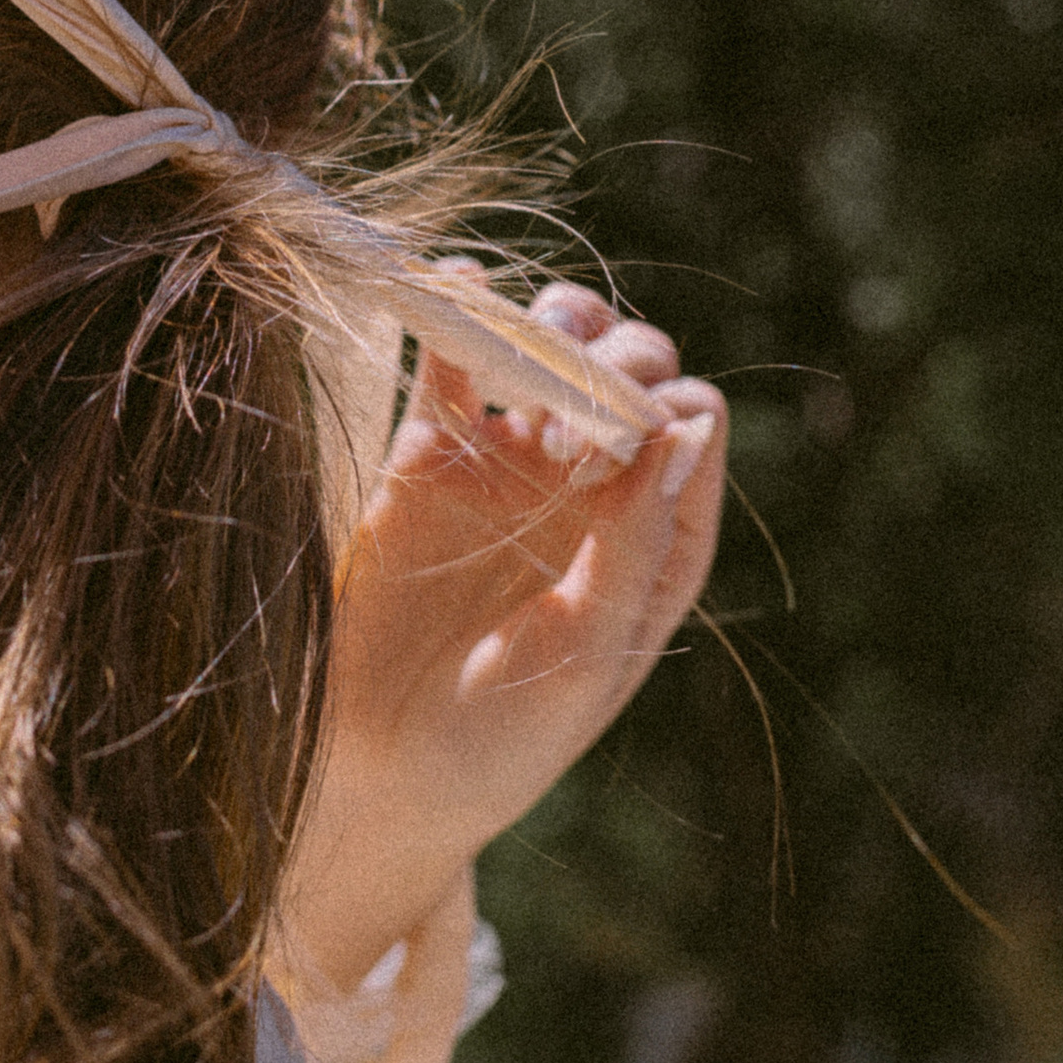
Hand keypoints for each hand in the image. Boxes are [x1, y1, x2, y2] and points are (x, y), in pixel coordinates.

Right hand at [283, 281, 724, 994]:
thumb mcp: (585, 655)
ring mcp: (510, 467)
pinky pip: (455, 365)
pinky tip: (454, 285)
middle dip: (609, 362)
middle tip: (560, 419)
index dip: (661, 409)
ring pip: (552, 351)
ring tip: (523, 360)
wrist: (373, 778)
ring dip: (549, 329)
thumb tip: (687, 429)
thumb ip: (634, 542)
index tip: (609, 448)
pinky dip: (458, 317)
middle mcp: (592, 491)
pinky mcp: (428, 455)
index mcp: (653, 541)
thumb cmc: (499, 741)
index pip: (689, 425)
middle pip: (627, 373)